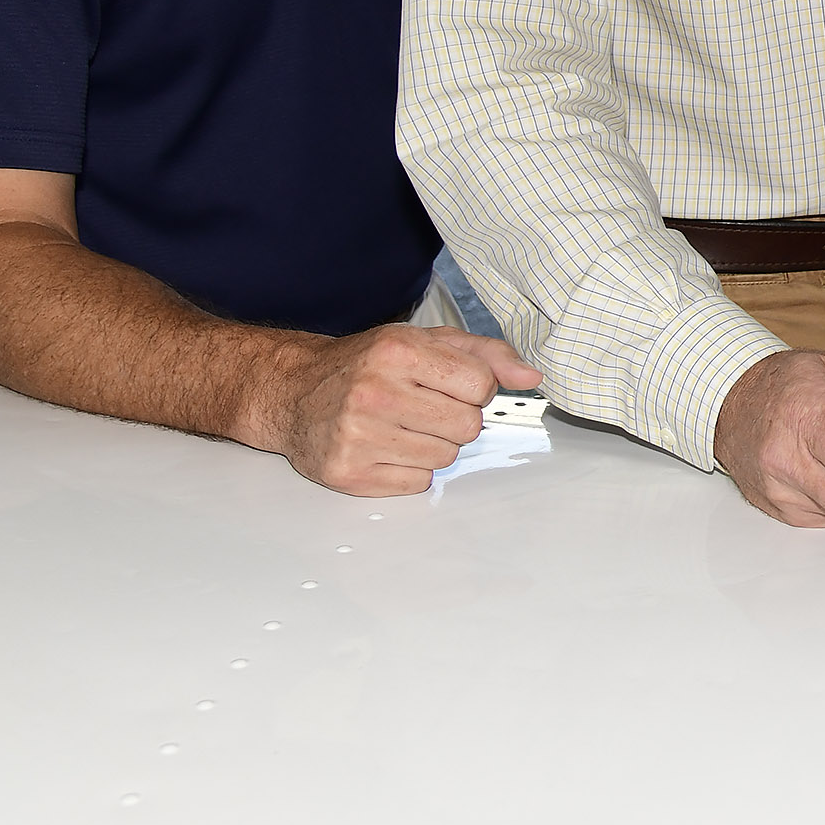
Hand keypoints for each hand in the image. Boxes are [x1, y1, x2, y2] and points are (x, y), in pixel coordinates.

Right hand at [260, 323, 536, 497]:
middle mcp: (375, 393)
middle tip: (424, 408)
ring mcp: (358, 436)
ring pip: (446, 457)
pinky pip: (417, 483)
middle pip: (468, 427)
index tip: (452, 386)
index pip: (481, 386)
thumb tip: (531, 377)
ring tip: (401, 425)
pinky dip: (410, 470)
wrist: (294, 391)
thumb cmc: (365, 365)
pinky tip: (385, 447)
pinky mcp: (347, 472)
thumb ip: (485, 355)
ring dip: (434, 445)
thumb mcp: (424, 341)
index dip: (475, 389)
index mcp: (398, 352)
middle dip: (456, 419)